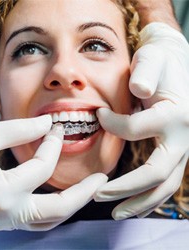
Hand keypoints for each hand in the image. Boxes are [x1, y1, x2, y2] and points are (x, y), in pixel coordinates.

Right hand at [0, 115, 106, 230]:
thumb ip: (19, 130)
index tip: (55, 128)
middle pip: (58, 210)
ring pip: (48, 222)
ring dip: (71, 204)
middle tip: (102, 178)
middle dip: (83, 193)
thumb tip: (47, 124)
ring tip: (87, 189)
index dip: (52, 144)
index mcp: (2, 192)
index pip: (42, 167)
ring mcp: (4, 222)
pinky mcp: (0, 221)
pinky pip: (36, 221)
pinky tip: (59, 195)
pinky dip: (53, 208)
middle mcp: (7, 214)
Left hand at [94, 23, 188, 218]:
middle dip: (126, 188)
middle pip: (156, 173)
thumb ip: (146, 73)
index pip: (135, 130)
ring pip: (164, 185)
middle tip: (98, 195)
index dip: (112, 124)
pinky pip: (165, 180)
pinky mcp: (175, 151)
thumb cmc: (159, 61)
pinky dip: (149, 196)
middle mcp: (184, 136)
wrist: (174, 62)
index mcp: (176, 114)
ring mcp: (182, 147)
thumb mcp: (152, 59)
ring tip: (116, 213)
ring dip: (139, 202)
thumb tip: (139, 90)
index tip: (97, 115)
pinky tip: (133, 204)